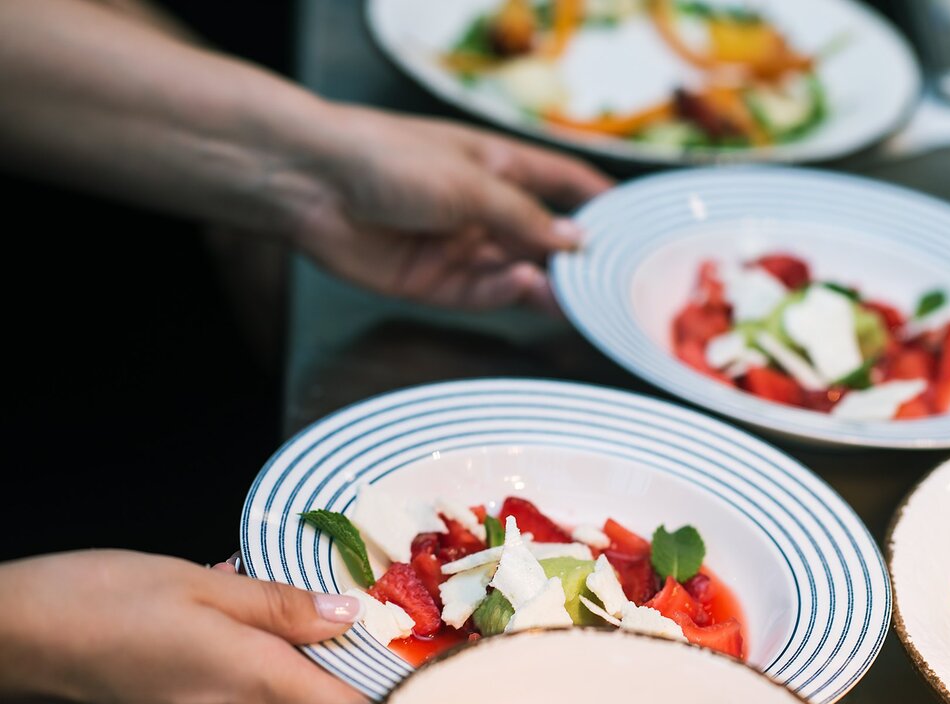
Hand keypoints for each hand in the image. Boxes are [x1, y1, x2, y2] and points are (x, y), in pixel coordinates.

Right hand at [0, 550, 371, 703]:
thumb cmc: (96, 602)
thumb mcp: (201, 584)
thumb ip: (284, 607)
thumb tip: (348, 617)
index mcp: (257, 689)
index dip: (388, 702)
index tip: (407, 677)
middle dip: (294, 654)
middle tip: (262, 605)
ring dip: (248, 667)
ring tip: (205, 618)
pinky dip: (212, 689)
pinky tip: (175, 649)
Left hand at [295, 108, 612, 310]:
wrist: (309, 183)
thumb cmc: (387, 157)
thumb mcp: (470, 182)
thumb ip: (525, 217)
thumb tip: (578, 241)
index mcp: (497, 166)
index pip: (562, 185)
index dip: (598, 202)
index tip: (636, 226)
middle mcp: (483, 208)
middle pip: (543, 238)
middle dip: (576, 258)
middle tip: (614, 281)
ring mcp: (460, 247)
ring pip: (518, 272)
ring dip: (547, 284)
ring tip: (579, 296)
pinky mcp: (434, 283)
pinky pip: (483, 294)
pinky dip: (507, 293)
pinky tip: (527, 287)